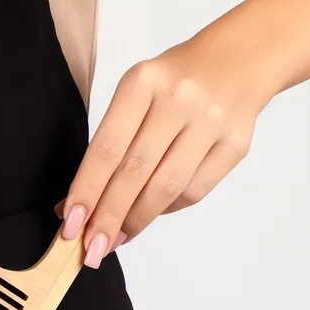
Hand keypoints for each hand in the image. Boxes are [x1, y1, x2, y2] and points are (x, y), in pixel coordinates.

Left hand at [55, 37, 272, 267]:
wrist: (238, 59)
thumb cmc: (172, 83)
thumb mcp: (135, 94)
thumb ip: (109, 146)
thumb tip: (77, 205)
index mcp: (143, 83)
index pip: (107, 148)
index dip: (87, 190)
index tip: (71, 225)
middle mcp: (178, 100)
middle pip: (135, 173)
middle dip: (108, 217)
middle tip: (90, 249)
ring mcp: (211, 123)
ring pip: (167, 188)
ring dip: (136, 221)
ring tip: (115, 239)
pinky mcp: (236, 144)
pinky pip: (194, 191)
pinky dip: (166, 210)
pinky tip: (149, 214)